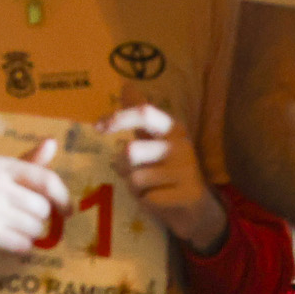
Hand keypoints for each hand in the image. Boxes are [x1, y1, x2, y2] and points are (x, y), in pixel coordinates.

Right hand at [0, 136, 72, 272]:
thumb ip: (27, 163)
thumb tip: (52, 142)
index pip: (45, 179)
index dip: (63, 197)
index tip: (67, 210)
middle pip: (43, 208)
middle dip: (36, 220)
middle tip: (16, 221)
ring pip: (35, 228)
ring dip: (27, 235)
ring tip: (7, 230)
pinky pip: (23, 245)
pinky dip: (18, 249)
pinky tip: (2, 242)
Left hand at [100, 85, 225, 252]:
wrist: (196, 209)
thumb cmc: (167, 170)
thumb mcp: (155, 139)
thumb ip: (139, 115)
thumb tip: (125, 84)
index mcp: (173, 128)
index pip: (143, 112)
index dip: (118, 117)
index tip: (98, 128)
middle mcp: (182, 145)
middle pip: (130, 151)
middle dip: (121, 165)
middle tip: (130, 172)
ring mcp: (188, 170)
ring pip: (135, 178)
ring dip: (133, 186)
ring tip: (150, 187)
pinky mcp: (188, 194)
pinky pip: (147, 198)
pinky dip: (145, 202)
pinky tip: (160, 200)